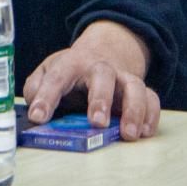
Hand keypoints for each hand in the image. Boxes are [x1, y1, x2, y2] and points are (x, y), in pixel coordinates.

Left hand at [21, 20, 160, 141]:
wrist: (103, 51)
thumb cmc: (71, 71)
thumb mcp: (49, 72)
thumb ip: (36, 88)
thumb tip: (34, 108)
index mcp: (71, 63)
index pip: (57, 77)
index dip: (46, 97)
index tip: (38, 117)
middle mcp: (99, 68)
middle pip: (103, 76)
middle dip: (101, 99)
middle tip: (97, 122)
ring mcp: (122, 78)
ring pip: (133, 86)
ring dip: (133, 109)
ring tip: (128, 134)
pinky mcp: (138, 90)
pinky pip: (152, 99)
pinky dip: (151, 115)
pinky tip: (145, 132)